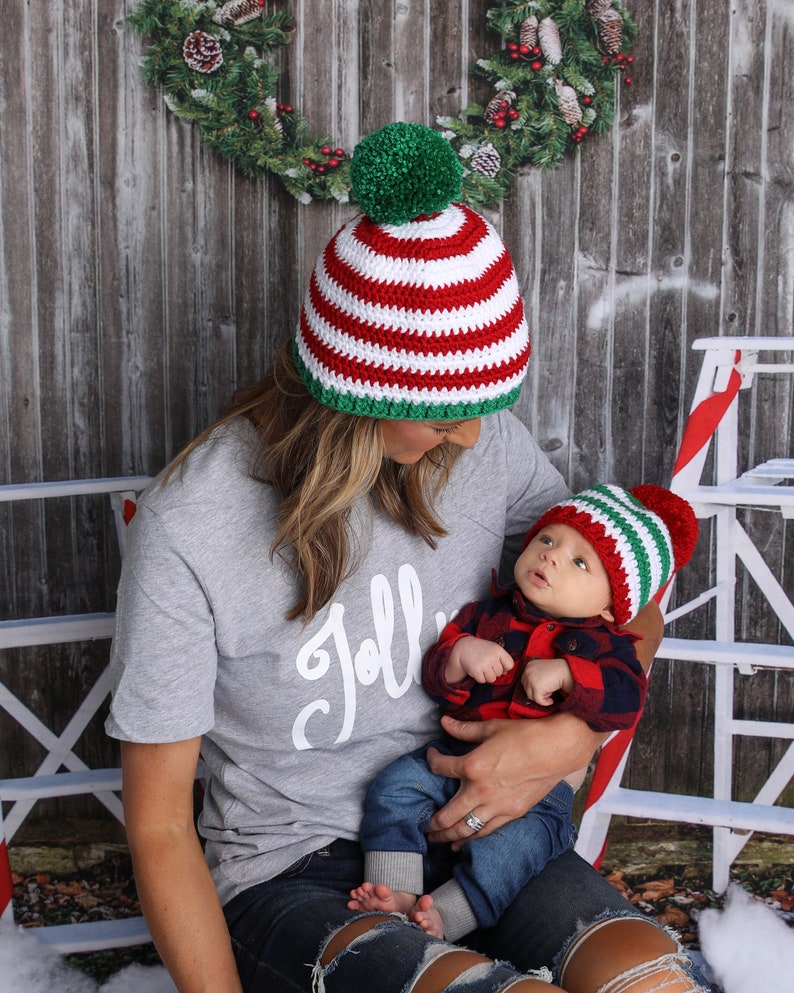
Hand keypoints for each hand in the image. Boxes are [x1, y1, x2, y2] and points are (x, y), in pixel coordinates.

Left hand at [426, 712, 605, 847]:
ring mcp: (496, 806)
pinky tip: (462, 843)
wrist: (556, 749)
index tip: (431, 757)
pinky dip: (471, 840)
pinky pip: (485, 832)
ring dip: (447, 836)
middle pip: (446, 814)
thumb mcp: (491, 727)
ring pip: (464, 829)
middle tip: (422, 826)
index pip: (440, 768)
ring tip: (436, 839)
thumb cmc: (525, 735)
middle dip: (431, 823)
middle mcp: (480, 791)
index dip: (431, 760)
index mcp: (472, 766)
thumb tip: (443, 721)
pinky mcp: (511, 814)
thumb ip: (464, 729)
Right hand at [446, 636, 513, 683]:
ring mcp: (483, 664)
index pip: (510, 665)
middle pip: (500, 673)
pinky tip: (477, 670)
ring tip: (482, 668)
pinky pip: (482, 681)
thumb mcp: (494, 649)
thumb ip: (502, 660)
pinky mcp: (475, 670)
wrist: (464, 647)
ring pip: (492, 679)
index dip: (505, 667)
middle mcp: (492, 656)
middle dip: (494, 671)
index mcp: (498, 650)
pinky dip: (479, 677)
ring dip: (487, 676)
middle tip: (486, 663)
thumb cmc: (482, 649)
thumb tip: (505, 673)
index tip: (498, 663)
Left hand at [521, 657, 572, 705]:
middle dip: (536, 692)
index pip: (525, 681)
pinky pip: (538, 700)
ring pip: (530, 696)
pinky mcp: (536, 687)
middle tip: (547, 691)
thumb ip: (535, 676)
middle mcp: (527, 671)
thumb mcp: (542, 669)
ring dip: (541, 696)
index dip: (533, 687)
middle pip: (526, 689)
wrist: (566, 671)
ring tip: (550, 692)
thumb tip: (530, 691)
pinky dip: (545, 702)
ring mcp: (531, 679)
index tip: (542, 688)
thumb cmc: (557, 671)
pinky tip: (551, 700)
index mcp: (529, 666)